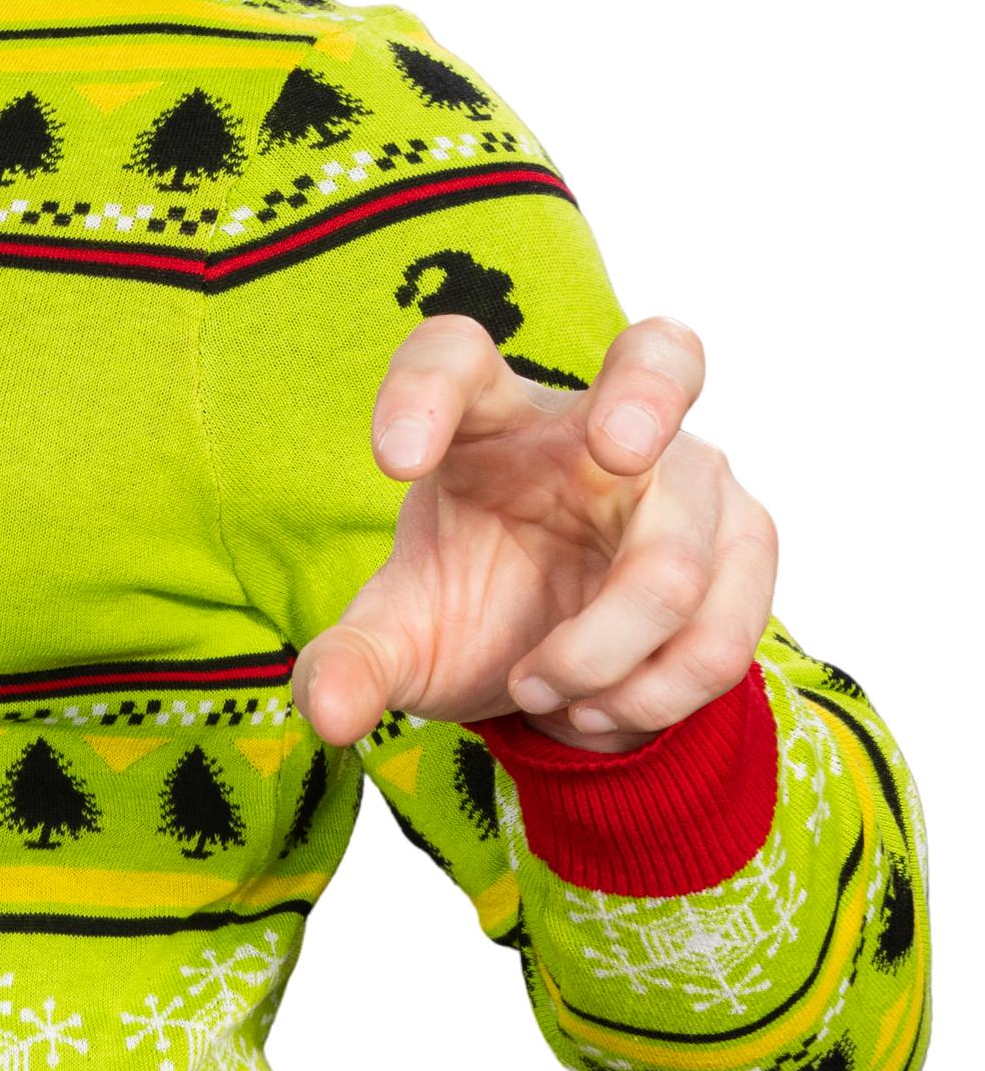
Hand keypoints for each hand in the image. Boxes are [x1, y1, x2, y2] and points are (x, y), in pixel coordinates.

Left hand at [290, 315, 775, 755]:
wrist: (561, 659)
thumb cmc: (473, 606)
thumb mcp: (402, 637)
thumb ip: (357, 662)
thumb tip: (324, 712)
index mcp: (488, 417)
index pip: (453, 359)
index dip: (423, 393)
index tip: (391, 461)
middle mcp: (598, 425)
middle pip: (660, 358)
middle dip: (647, 396)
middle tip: (615, 447)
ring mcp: (690, 477)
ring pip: (672, 568)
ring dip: (598, 660)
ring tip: (541, 692)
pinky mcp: (746, 543)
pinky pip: (721, 632)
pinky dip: (651, 694)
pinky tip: (598, 710)